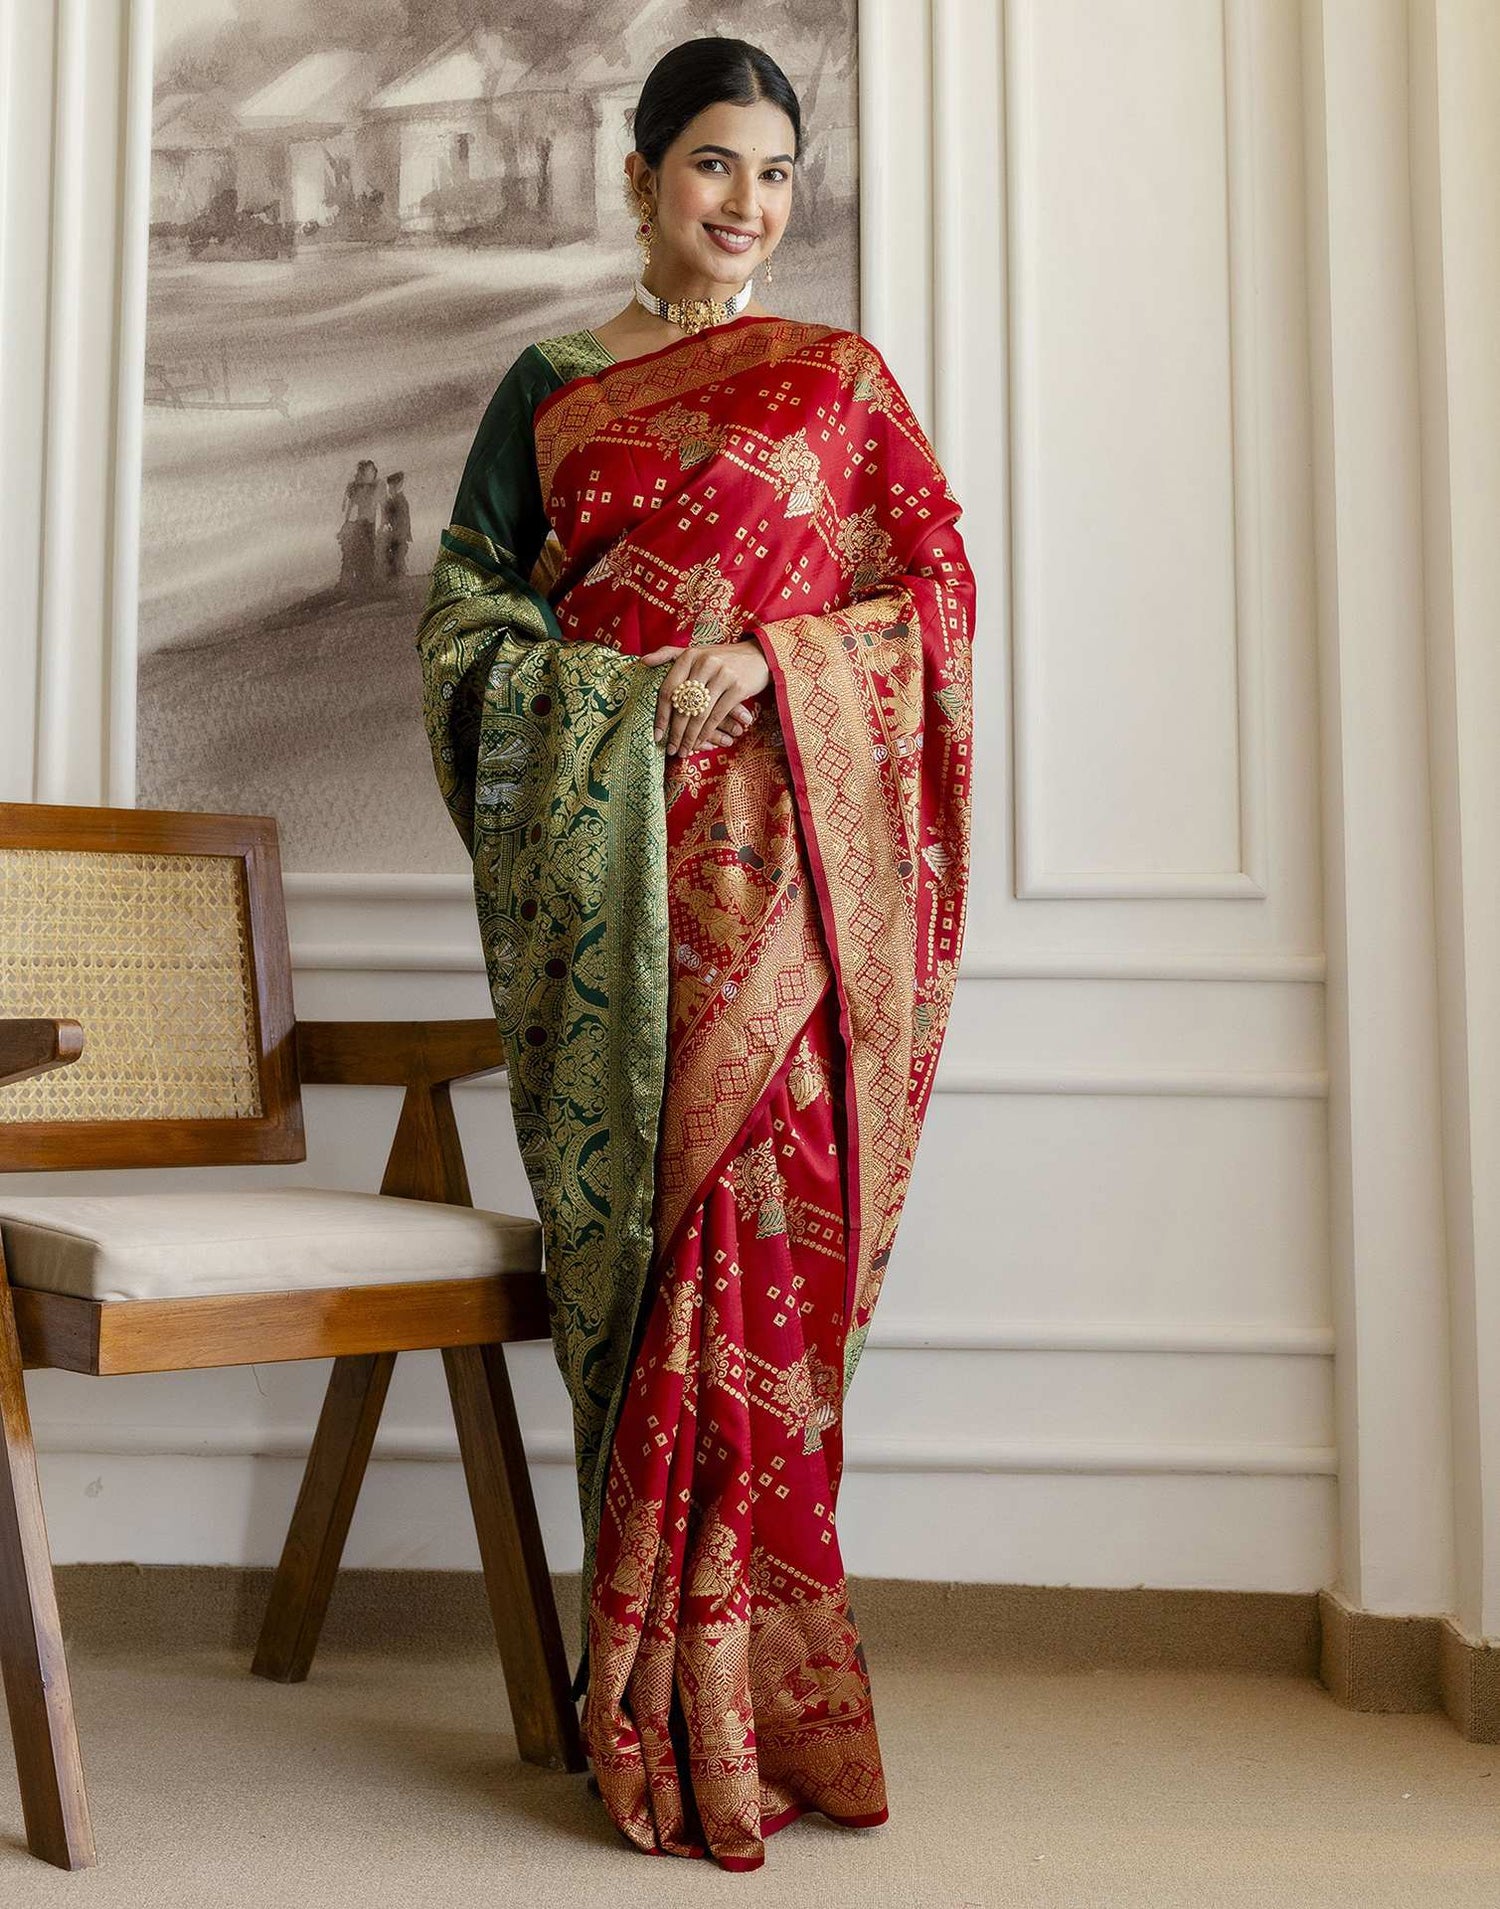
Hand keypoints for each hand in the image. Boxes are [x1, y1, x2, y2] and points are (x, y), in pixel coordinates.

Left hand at [639, 638, 771, 754]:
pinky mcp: (738, 687)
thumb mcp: (697, 652)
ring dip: (690, 736)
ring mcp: (722, 675)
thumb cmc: (722, 658)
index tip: (657, 734)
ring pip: (699, 713)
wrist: (759, 655)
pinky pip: (717, 716)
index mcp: (689, 655)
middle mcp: (704, 663)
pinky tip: (701, 742)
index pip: (668, 689)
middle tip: (670, 749)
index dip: (661, 715)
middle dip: (675, 731)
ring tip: (684, 750)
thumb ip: (669, 654)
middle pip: (683, 705)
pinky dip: (707, 732)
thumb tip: (643, 662)